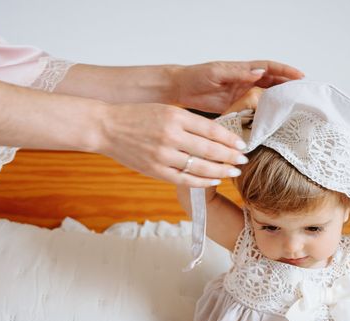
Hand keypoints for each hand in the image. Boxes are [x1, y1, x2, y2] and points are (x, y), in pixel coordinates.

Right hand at [97, 102, 247, 186]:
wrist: (106, 127)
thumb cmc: (137, 116)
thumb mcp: (165, 110)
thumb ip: (189, 122)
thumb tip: (217, 134)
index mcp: (175, 116)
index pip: (211, 129)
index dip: (229, 139)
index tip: (242, 144)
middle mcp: (171, 135)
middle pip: (210, 149)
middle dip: (230, 157)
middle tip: (244, 160)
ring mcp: (163, 155)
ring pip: (200, 167)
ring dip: (220, 171)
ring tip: (233, 172)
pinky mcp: (156, 170)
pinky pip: (185, 179)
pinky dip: (202, 182)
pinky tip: (214, 181)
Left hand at [172, 60, 303, 112]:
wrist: (181, 89)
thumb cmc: (196, 76)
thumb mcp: (217, 72)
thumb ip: (238, 73)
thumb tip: (260, 72)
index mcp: (243, 69)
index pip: (270, 68)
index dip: (286, 71)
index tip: (300, 76)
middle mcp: (246, 81)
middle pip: (273, 83)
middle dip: (288, 87)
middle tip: (303, 95)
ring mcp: (242, 95)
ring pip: (266, 97)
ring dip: (279, 102)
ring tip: (293, 110)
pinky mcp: (237, 108)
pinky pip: (255, 110)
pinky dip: (264, 115)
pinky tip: (272, 122)